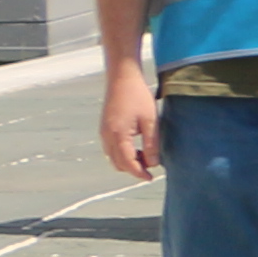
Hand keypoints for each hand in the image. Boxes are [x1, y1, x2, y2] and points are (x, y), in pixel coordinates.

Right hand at [100, 65, 160, 182]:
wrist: (122, 78)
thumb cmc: (138, 97)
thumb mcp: (150, 121)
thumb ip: (151, 144)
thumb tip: (154, 163)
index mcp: (118, 136)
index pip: (128, 163)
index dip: (139, 173)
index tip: (150, 178)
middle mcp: (107, 137)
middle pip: (118, 164)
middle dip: (134, 168)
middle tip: (151, 166)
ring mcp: (103, 132)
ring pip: (113, 157)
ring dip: (128, 161)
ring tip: (146, 155)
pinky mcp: (104, 128)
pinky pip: (111, 148)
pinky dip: (122, 153)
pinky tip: (137, 147)